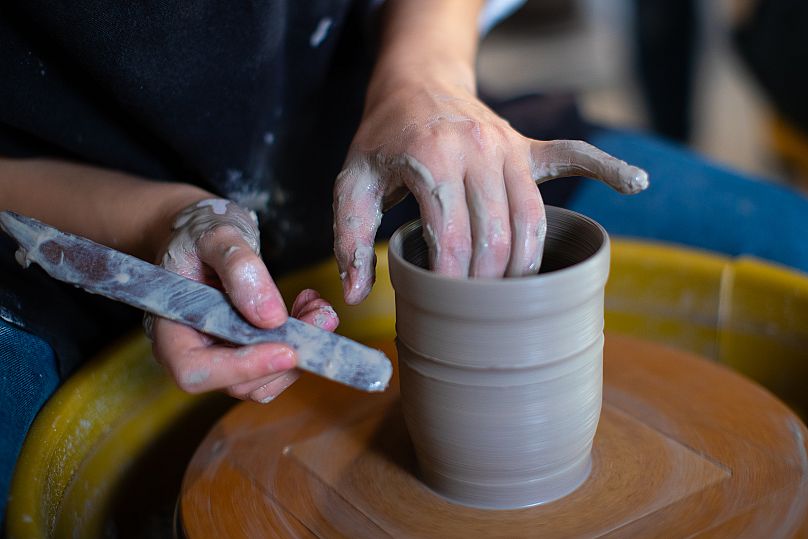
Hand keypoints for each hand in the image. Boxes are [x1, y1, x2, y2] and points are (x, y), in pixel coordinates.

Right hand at [149, 199, 338, 402]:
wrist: (204, 233)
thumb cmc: (200, 230)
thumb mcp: (218, 235)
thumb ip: (239, 267)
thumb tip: (271, 318)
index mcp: (169, 327)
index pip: (194, 371)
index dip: (239, 369)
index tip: (286, 350)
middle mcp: (192, 350)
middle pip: (237, 382)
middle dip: (285, 356)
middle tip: (321, 317)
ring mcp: (220, 355)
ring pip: (264, 380)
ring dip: (301, 350)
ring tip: (318, 308)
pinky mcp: (245, 351)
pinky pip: (275, 364)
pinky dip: (301, 343)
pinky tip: (309, 308)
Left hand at [333, 82, 647, 303]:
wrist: (415, 82)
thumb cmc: (383, 138)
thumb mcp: (351, 182)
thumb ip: (350, 237)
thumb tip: (355, 295)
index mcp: (432, 159)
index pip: (453, 241)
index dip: (451, 285)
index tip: (444, 307)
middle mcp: (478, 150)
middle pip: (498, 239)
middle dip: (488, 285)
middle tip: (473, 309)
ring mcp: (508, 147)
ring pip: (533, 220)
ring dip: (526, 265)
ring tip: (512, 294)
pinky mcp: (526, 146)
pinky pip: (573, 155)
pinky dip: (607, 168)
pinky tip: (635, 183)